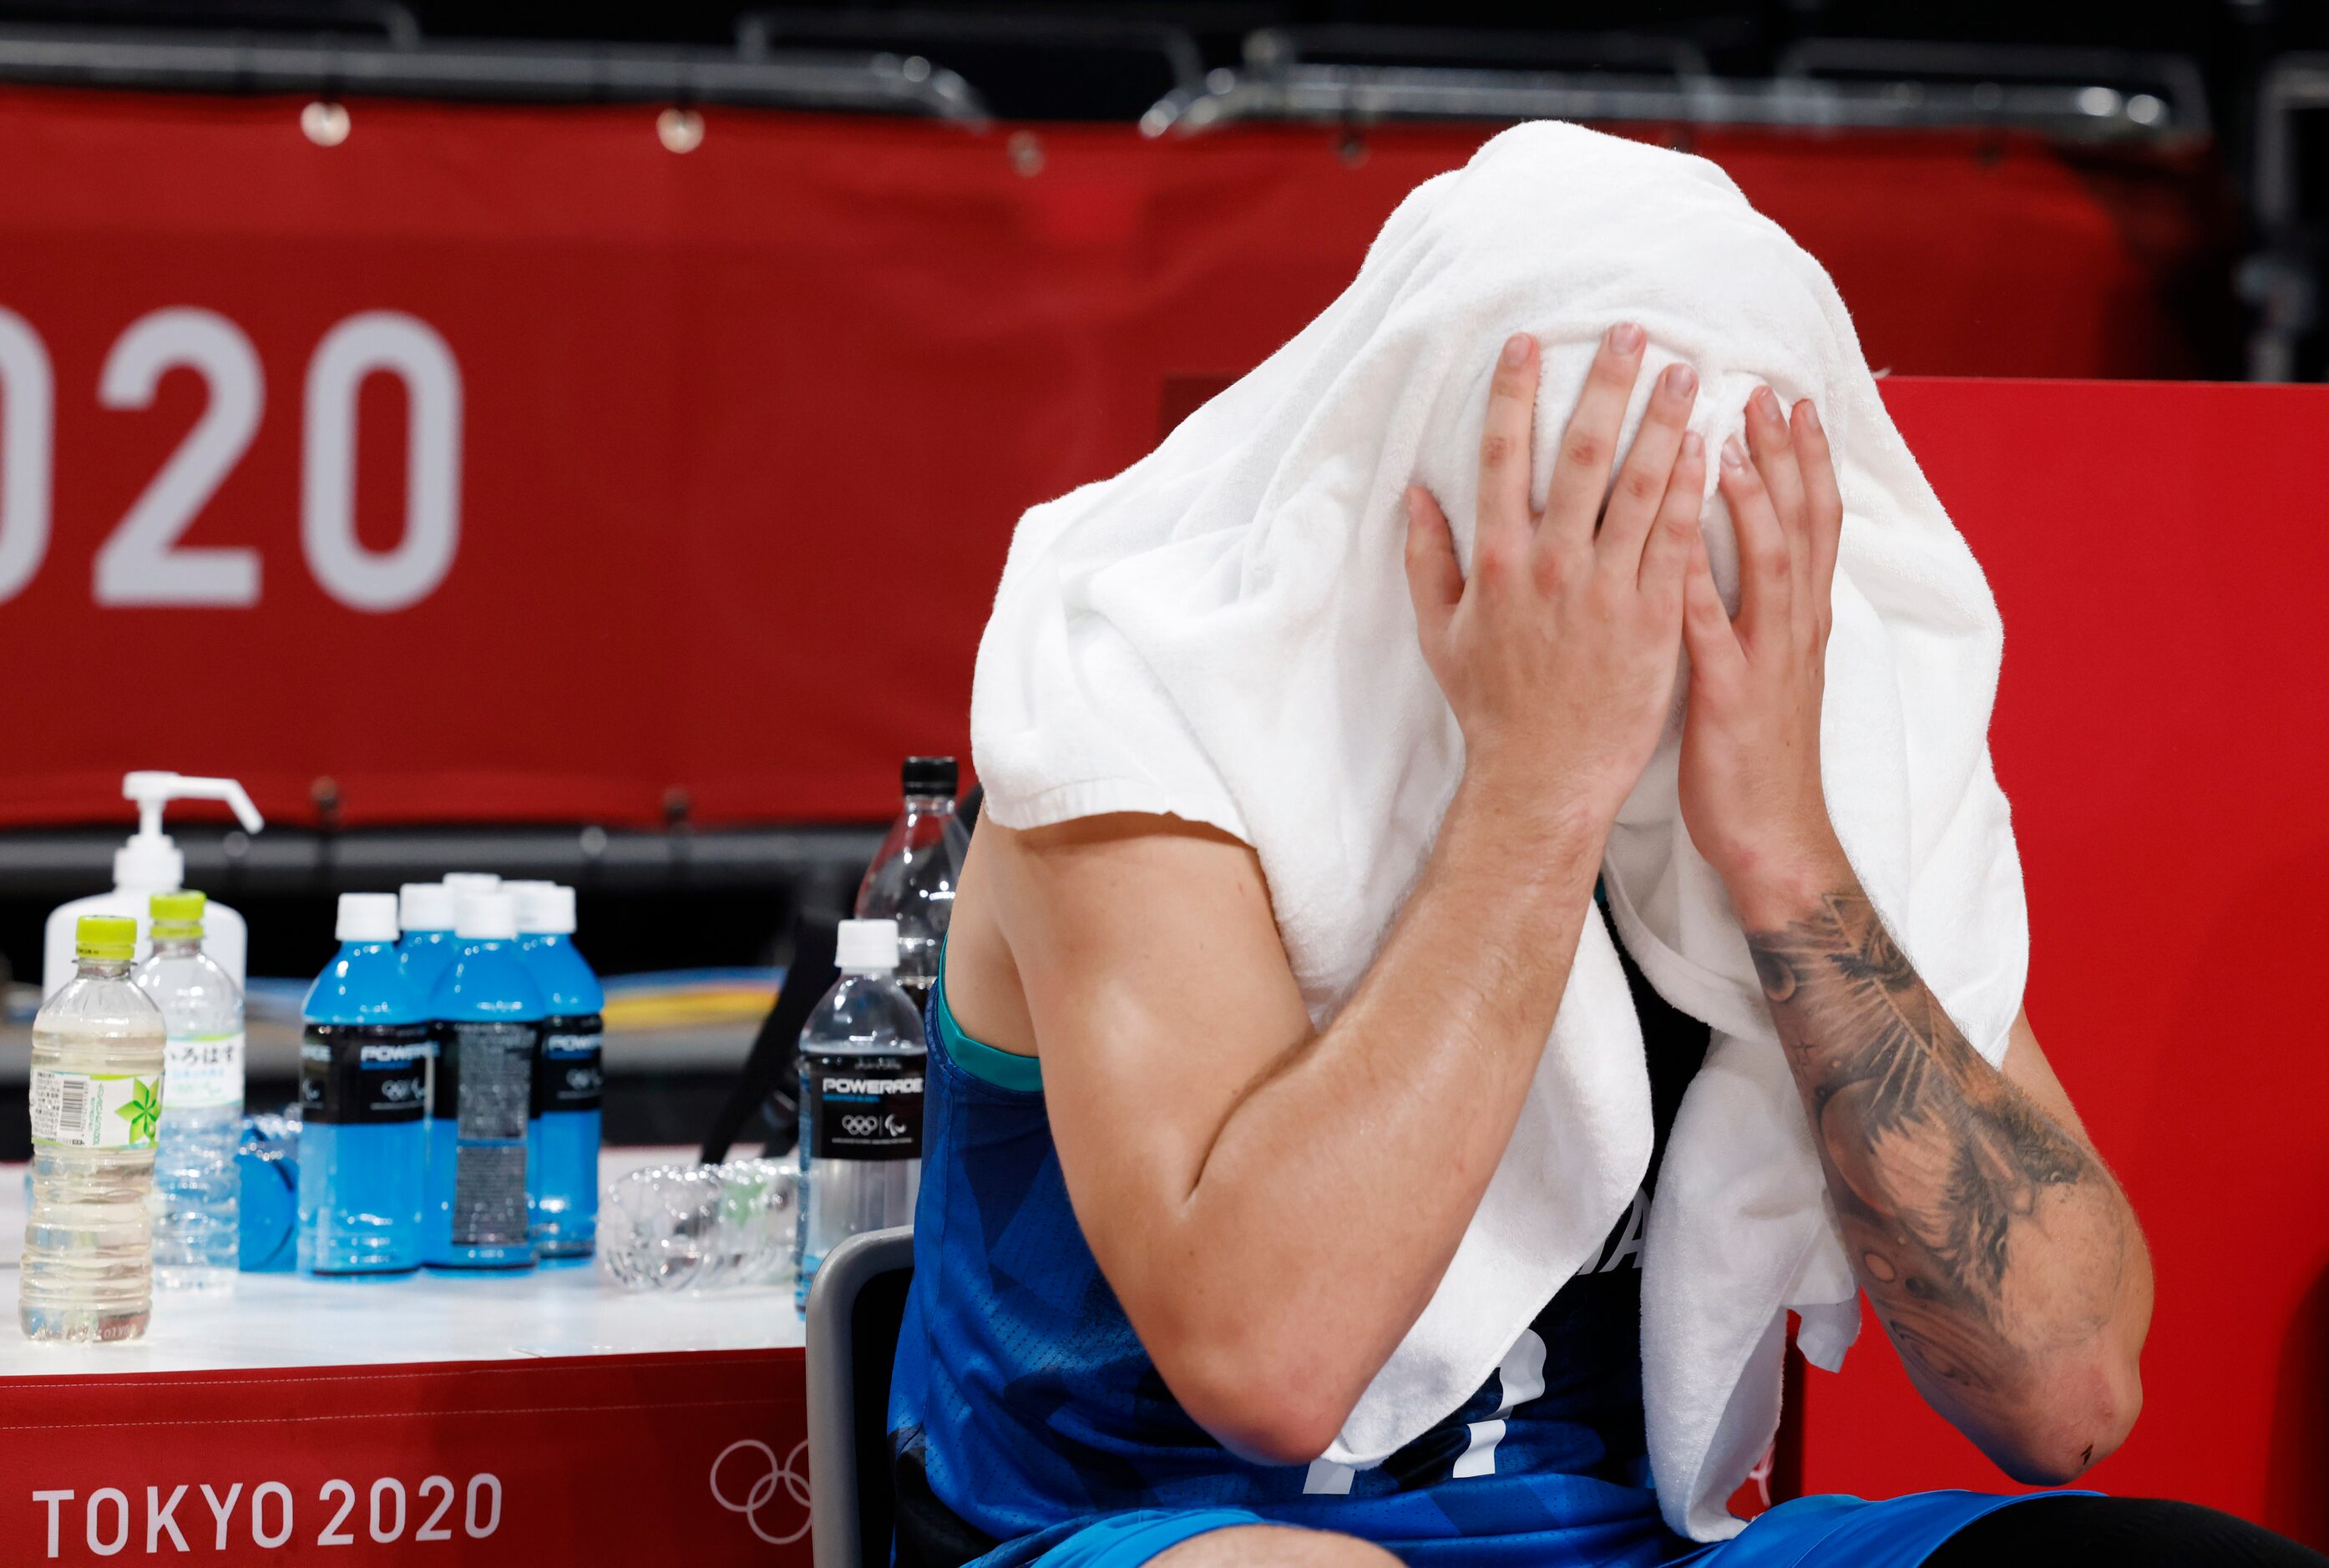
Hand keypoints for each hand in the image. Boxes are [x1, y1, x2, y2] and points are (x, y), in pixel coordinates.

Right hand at [1407, 325, 1705, 832]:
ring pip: (1639, 488)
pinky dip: (1691, 492)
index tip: (1528, 344)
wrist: (1544, 779)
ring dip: (1661, 424)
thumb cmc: (1492, 710)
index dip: (1514, 396)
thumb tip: (1415, 497)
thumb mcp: (1440, 635)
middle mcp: (1550, 568)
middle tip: (1631, 332)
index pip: (1503, 459)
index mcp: (1496, 564)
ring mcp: (1605, 593)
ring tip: (1684, 374)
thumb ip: (1427, 561)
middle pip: (1580, 456)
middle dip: (1604, 387)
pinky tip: (1709, 449)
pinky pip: (1675, 543)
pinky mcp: (1653, 621)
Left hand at [1677, 386, 1850, 917]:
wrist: (1774, 836)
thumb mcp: (1767, 665)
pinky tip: (1672, 543)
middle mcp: (1795, 625)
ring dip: (1751, 501)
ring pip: (1770, 563)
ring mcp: (1768, 658)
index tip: (1789, 398)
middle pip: (1802, 522)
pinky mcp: (1731, 696)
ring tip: (1726, 443)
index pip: (1813, 519)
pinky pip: (1712, 630)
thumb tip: (1736, 548)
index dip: (1805, 457)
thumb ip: (1756, 605)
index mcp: (1801, 615)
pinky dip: (1695, 582)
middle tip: (1766, 391)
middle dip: (1786, 454)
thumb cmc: (1755, 749)